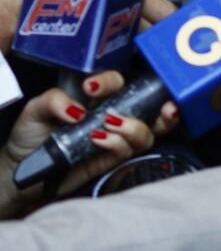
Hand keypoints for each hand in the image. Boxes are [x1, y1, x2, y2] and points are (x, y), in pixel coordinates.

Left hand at [0, 71, 177, 217]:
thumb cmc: (32, 135)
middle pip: (150, 105)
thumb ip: (54, 100)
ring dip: (134, 126)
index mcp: (97, 97)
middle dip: (165, 104)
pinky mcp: (113, 159)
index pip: (117, 81)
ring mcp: (116, 137)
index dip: (110, 81)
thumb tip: (79, 110)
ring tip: (110, 124)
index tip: (91, 88)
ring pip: (147, 131)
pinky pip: (129, 150)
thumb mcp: (35, 110)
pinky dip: (118, 143)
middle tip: (166, 107)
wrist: (25, 169)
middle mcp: (113, 114)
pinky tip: (99, 140)